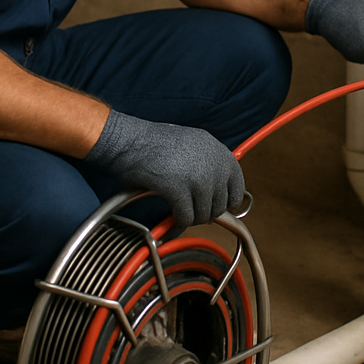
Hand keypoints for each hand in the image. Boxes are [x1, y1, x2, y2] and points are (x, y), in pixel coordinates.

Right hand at [85, 110, 244, 227]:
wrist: (126, 140)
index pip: (237, 185)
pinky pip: (186, 218)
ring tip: (178, 213)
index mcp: (217, 150)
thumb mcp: (190, 145)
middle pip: (221, 204)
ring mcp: (197, 175)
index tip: (214, 207)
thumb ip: (206, 165)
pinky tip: (170, 220)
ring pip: (204, 215)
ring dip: (191, 219)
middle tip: (190, 211)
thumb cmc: (151, 143)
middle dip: (206, 213)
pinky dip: (178, 223)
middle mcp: (212, 162)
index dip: (227, 201)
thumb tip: (215, 194)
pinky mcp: (178, 188)